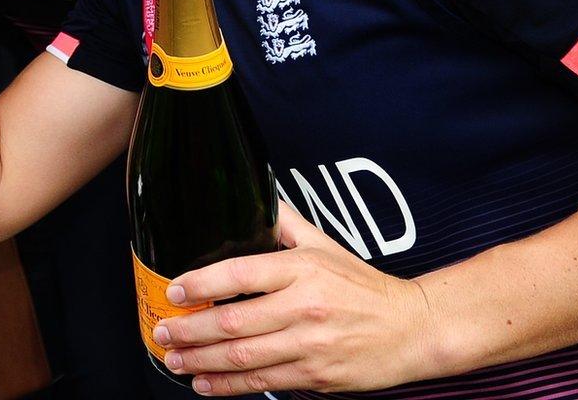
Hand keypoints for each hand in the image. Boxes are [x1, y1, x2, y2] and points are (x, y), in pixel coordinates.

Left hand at [151, 202, 441, 394]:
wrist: (415, 329)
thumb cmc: (365, 287)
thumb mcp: (326, 244)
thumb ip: (285, 222)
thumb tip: (253, 196)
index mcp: (302, 269)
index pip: (240, 273)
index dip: (201, 283)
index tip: (173, 290)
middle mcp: (305, 306)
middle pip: (233, 322)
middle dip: (189, 330)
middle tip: (162, 332)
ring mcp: (311, 344)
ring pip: (244, 357)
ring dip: (201, 361)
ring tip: (173, 360)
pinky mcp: (317, 376)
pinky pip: (264, 383)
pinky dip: (229, 387)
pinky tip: (205, 384)